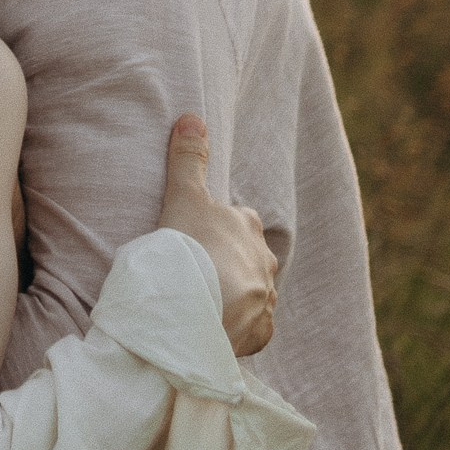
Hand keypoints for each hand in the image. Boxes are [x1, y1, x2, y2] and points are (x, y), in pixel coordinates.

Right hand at [157, 116, 277, 355]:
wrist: (197, 310)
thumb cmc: (188, 249)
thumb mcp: (183, 197)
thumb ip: (188, 159)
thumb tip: (192, 116)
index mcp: (248, 226)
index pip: (237, 221)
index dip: (216, 228)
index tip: (195, 238)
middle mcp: (265, 261)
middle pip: (248, 258)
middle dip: (229, 264)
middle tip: (196, 272)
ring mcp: (265, 300)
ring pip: (252, 294)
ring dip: (234, 298)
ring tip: (203, 304)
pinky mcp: (260, 333)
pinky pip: (252, 329)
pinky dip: (237, 328)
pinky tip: (215, 329)